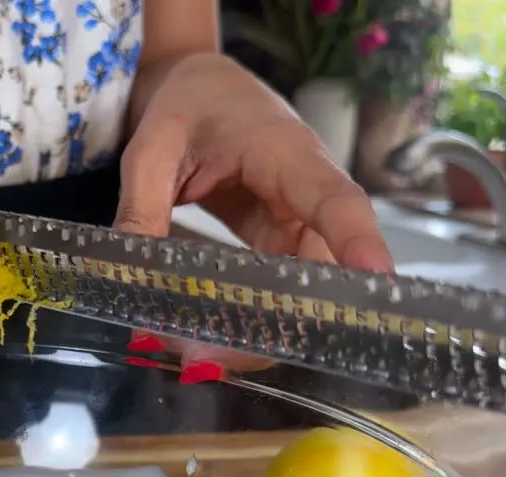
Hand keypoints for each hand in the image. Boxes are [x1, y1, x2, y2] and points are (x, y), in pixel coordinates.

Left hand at [115, 53, 393, 380]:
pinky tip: (200, 342)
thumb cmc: (188, 104)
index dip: (358, 242)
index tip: (378, 284)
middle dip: (276, 326)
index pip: (335, 199)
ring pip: (298, 292)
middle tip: (211, 360)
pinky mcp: (277, 245)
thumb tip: (126, 269)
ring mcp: (296, 224)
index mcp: (288, 153)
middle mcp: (305, 196)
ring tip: (194, 359)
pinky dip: (242, 321)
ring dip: (253, 333)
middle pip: (319, 270)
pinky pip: (274, 292)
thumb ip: (141, 204)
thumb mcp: (152, 147)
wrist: (200, 88)